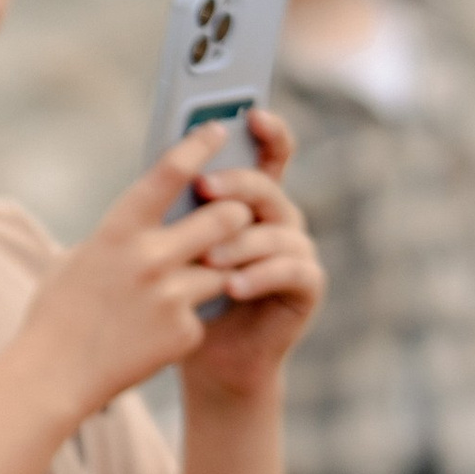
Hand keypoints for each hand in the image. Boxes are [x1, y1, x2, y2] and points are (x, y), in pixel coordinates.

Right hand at [16, 123, 256, 417]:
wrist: (52, 379)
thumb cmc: (56, 315)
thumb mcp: (76, 260)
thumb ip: (117, 236)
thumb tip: (149, 218)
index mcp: (118, 230)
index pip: (171, 172)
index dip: (200, 144)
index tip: (220, 128)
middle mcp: (150, 258)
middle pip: (224, 218)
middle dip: (236, 215)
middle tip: (235, 216)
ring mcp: (170, 298)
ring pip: (224, 267)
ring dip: (220, 269)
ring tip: (199, 277)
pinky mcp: (183, 333)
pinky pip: (205, 314)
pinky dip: (191, 318)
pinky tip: (163, 330)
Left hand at [186, 108, 325, 399]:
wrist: (205, 360)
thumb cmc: (186, 298)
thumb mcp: (178, 248)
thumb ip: (182, 207)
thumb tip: (166, 160)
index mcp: (253, 201)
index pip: (269, 154)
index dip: (269, 131)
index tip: (252, 113)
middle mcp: (281, 218)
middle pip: (267, 188)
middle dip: (236, 185)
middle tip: (204, 186)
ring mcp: (298, 250)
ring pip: (276, 231)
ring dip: (240, 242)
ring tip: (209, 258)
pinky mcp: (307, 286)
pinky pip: (289, 272)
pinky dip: (260, 277)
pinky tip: (232, 287)